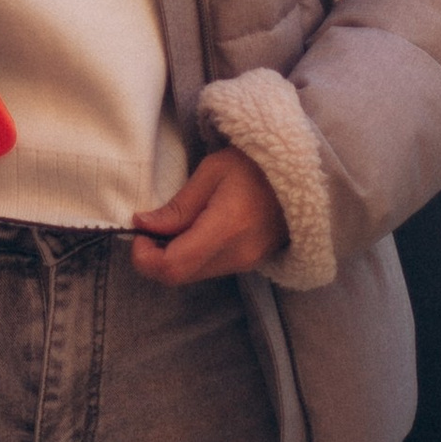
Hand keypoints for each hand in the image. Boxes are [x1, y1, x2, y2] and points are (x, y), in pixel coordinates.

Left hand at [131, 148, 285, 284]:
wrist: (300, 172)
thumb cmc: (254, 164)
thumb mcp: (212, 172)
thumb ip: (178, 206)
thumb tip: (143, 225)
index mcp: (226, 228)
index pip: (173, 266)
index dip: (145, 257)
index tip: (140, 231)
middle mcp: (238, 254)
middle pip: (179, 277)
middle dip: (154, 258)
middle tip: (150, 228)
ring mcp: (247, 263)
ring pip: (193, 276)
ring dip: (172, 257)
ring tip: (173, 225)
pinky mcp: (251, 263)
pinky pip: (209, 269)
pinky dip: (191, 257)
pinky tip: (192, 231)